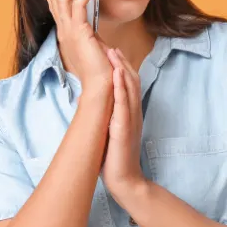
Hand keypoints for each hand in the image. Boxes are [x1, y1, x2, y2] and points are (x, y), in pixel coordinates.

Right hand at [41, 0, 110, 93]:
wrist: (100, 86)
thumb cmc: (100, 68)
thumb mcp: (93, 46)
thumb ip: (89, 34)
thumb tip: (91, 28)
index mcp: (65, 31)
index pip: (54, 3)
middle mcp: (64, 29)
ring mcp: (69, 31)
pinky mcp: (79, 33)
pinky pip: (79, 7)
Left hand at [102, 48, 146, 198]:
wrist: (125, 180)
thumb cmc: (115, 159)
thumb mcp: (110, 133)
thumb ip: (107, 118)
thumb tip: (93, 106)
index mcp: (130, 114)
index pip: (129, 85)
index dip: (122, 68)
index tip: (112, 53)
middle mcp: (134, 113)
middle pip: (132, 81)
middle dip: (122, 62)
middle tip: (112, 46)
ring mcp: (131, 119)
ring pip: (130, 88)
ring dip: (122, 68)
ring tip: (114, 52)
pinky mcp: (125, 127)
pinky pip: (125, 103)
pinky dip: (121, 87)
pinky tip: (116, 74)